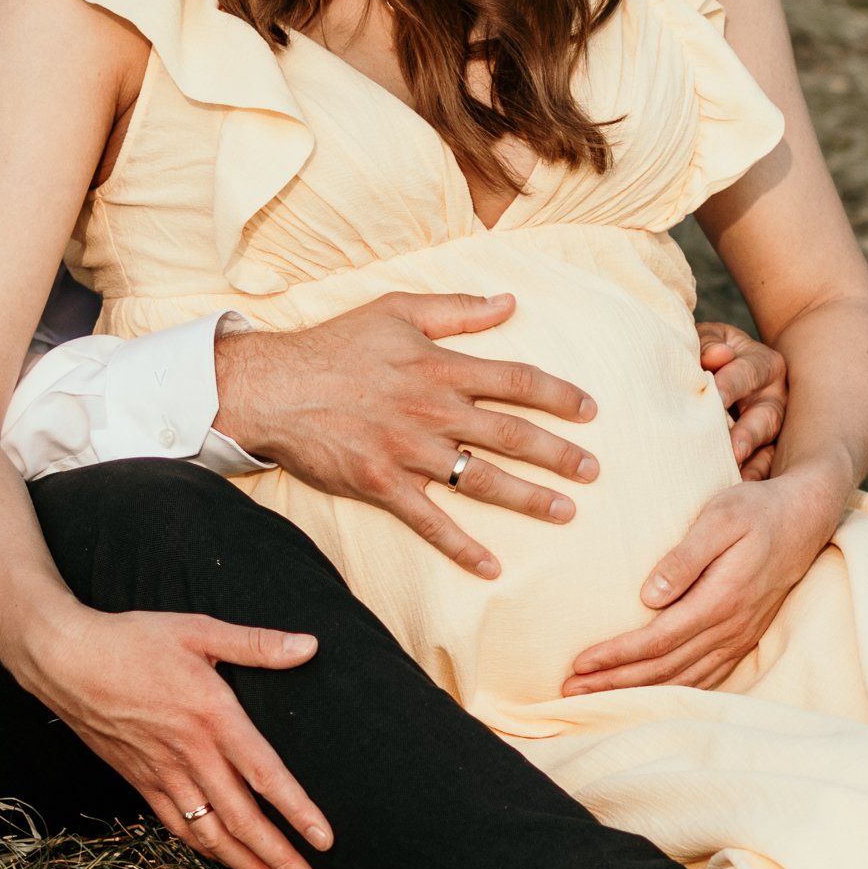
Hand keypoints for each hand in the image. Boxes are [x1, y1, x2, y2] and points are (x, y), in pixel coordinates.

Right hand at [18, 603, 333, 868]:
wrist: (65, 660)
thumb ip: (256, 644)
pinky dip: (205, 849)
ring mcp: (163, 772)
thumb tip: (309, 645)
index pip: (264, 774)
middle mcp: (191, 753)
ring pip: (210, 833)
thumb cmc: (132, 640)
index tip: (323, 840)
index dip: (296, 811)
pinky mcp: (140, 780)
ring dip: (246, 866)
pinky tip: (224, 861)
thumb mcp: (198, 630)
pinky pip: (177, 825)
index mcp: (213, 715)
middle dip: (279, 859)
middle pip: (242, 819)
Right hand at [214, 292, 600, 577]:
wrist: (274, 386)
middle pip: (512, 434)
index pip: (517, 381)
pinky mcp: (383, 484)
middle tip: (594, 471)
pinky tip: (491, 567)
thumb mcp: (396, 309)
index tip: (589, 411)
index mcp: (440, 367)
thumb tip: (508, 301)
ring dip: (529, 498)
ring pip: (483, 479)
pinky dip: (462, 546)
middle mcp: (433, 410)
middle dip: (559, 454)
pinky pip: (431, 522)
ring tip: (565, 511)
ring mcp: (409, 451)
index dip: (559, 396)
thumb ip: (455, 309)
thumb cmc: (334, 345)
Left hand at [562, 468, 842, 695]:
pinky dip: (671, 691)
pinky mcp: (743, 638)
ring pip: (682, 679)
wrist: (805, 519)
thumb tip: (648, 596)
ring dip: (636, 692)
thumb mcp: (719, 518)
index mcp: (721, 600)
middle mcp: (731, 628)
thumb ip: (685, 557)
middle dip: (615, 683)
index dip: (617, 655)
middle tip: (571, 691)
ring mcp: (739, 638)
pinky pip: (704, 677)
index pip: (658, 640)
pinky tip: (645, 696)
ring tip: (594, 698)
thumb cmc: (755, 511)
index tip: (580, 663)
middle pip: (664, 668)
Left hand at [697, 320, 786, 479]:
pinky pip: (765, 469)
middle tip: (732, 450)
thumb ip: (709, 344)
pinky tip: (737, 493)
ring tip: (737, 479)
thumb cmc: (707, 353)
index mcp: (764, 363)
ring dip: (753, 463)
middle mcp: (776, 396)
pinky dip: (752, 481)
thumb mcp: (707, 340)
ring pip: (770, 447)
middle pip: (768, 415)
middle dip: (749, 432)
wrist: (712, 369)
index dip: (730, 383)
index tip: (714, 396)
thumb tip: (717, 356)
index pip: (749, 371)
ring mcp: (774, 428)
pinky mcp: (767, 453)